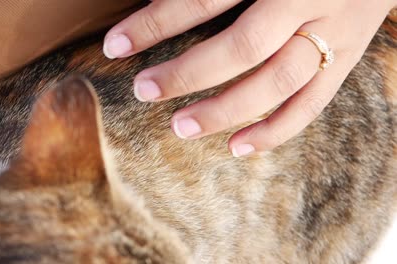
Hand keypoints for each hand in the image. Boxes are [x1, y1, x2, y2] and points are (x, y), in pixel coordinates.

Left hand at [103, 0, 395, 156]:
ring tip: (182, 127)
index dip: (156, 23)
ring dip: (226, 109)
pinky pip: (313, 103)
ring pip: (277, 81)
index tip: (116, 45)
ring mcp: (335, 32)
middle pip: (242, 47)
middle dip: (188, 73)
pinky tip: (238, 147)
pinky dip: (276, 130)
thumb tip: (159, 3)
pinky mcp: (348, 57)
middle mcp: (309, 0)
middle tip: (145, 91)